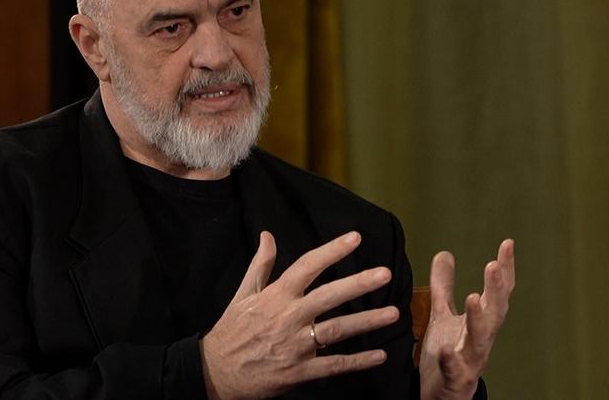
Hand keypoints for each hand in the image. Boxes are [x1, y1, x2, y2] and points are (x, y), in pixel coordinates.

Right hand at [201, 230, 399, 399]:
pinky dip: (358, 361)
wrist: (214, 373)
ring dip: (367, 322)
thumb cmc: (230, 332)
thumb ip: (260, 265)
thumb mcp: (242, 295)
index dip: (332, 251)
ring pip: (337, 330)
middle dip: (358, 284)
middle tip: (385, 274)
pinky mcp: (299, 371)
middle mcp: (288, 317)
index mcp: (276, 296)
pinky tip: (379, 355)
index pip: (307, 266)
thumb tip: (268, 235)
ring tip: (394, 313)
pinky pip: (333, 365)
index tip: (355, 238)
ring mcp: (295, 345)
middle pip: (329, 296)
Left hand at [419, 239, 514, 399]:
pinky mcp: (456, 380)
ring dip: (478, 319)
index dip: (505, 269)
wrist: (440, 397)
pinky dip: (452, 361)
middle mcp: (481, 340)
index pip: (497, 293)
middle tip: (494, 265)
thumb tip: (445, 254)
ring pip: (480, 340)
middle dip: (496, 290)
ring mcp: (471, 361)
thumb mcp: (443, 317)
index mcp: (481, 323)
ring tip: (473, 298)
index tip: (508, 244)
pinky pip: (455, 371)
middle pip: (495, 313)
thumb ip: (444, 288)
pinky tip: (446, 351)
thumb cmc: (446, 357)